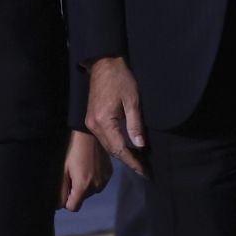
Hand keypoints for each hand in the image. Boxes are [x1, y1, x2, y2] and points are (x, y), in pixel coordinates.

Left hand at [58, 131, 110, 211]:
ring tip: (81, 169)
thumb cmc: (71, 150)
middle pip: (82, 199)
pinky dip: (93, 179)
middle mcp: (96, 187)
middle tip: (72, 174)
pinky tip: (90, 166)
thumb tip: (58, 206)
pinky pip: (98, 183)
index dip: (66, 200)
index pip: (73, 207)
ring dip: (85, 185)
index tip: (64, 188)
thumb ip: (60, 191)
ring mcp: (104, 180)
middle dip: (75, 191)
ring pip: (90, 192)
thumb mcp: (62, 170)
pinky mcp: (109, 174)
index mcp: (83, 186)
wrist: (87, 133)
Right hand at [85, 57, 147, 175]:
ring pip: (108, 146)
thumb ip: (135, 124)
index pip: (120, 149)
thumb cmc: (121, 79)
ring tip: (138, 161)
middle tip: (145, 170)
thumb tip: (140, 146)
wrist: (104, 64)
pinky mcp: (91, 120)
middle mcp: (94, 126)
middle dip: (129, 161)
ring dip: (122, 154)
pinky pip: (104, 138)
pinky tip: (126, 148)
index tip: (145, 171)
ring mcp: (91, 123)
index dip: (133, 162)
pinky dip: (116, 145)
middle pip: (112, 150)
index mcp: (104, 121)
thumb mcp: (133, 101)